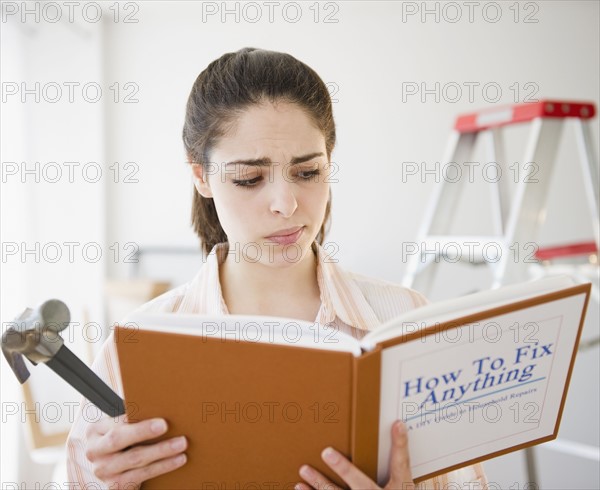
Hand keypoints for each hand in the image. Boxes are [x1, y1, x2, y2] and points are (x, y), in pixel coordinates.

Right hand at [85, 415, 187, 488]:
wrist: (113, 470)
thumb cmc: (124, 440)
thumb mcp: (119, 426)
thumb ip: (131, 416)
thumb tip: (158, 402)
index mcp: (95, 431)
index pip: (115, 421)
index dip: (131, 417)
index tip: (150, 413)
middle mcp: (95, 451)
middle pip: (119, 439)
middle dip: (143, 431)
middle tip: (165, 425)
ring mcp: (103, 471)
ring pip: (135, 459)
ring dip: (161, 451)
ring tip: (181, 443)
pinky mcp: (116, 486)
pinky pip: (142, 475)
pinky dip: (163, 466)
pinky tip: (178, 459)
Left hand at [296, 420, 413, 489]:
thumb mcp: (404, 481)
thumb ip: (399, 455)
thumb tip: (398, 425)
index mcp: (398, 488)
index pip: (399, 465)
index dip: (398, 446)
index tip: (395, 425)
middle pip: (361, 484)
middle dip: (344, 469)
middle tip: (326, 452)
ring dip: (320, 484)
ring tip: (304, 470)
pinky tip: (299, 487)